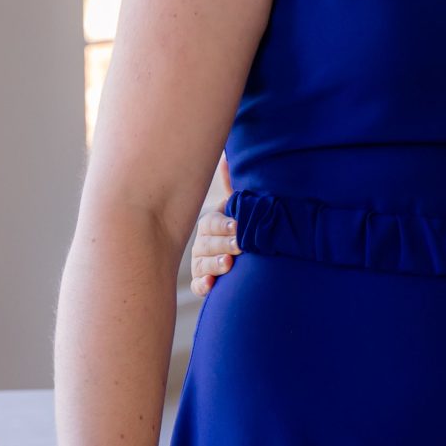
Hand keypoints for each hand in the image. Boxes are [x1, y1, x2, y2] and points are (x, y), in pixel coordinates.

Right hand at [189, 157, 236, 297]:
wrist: (247, 257)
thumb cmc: (242, 227)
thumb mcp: (240, 208)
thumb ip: (234, 189)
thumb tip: (225, 159)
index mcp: (210, 224)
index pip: (211, 223)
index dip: (223, 225)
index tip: (237, 227)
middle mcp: (202, 243)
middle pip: (206, 244)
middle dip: (222, 244)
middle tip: (239, 246)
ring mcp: (200, 263)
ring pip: (201, 264)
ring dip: (213, 265)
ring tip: (228, 265)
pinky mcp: (203, 282)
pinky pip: (198, 285)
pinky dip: (203, 285)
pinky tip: (211, 285)